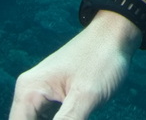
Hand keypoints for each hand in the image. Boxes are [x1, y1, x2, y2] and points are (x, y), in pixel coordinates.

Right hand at [8, 11, 140, 119]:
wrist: (117, 34)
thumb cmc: (102, 58)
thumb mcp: (86, 96)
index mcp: (29, 90)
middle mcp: (29, 92)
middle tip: (76, 117)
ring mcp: (41, 95)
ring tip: (78, 115)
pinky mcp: (54, 99)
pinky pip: (49, 119)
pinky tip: (77, 117)